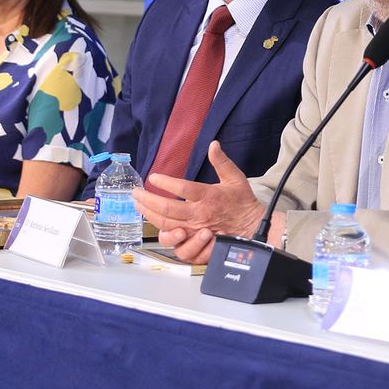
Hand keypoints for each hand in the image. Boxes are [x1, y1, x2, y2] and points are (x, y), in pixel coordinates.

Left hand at [132, 142, 265, 262]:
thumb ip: (222, 161)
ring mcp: (196, 231)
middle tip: (135, 193)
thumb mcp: (235, 178)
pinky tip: (155, 226)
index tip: (152, 177)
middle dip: (147, 200)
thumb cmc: (242, 202)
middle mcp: (200, 215)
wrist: (253, 228)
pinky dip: (165, 236)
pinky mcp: (197, 245)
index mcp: (208, 196)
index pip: (183, 188)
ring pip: (167, 226)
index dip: (165, 183)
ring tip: (139, 206)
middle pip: (167, 209)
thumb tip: (213, 144)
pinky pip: (177, 245)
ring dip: (150, 216)